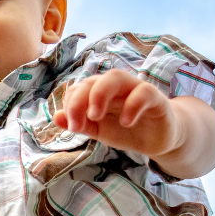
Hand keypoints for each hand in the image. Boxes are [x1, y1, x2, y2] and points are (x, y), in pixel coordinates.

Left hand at [54, 69, 178, 157]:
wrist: (158, 138)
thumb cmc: (126, 130)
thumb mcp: (99, 131)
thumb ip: (80, 124)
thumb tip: (56, 117)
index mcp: (100, 93)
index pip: (79, 88)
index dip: (71, 105)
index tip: (72, 127)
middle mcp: (116, 87)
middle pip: (94, 79)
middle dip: (80, 99)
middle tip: (77, 124)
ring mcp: (135, 90)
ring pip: (116, 77)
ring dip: (101, 94)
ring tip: (94, 116)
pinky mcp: (155, 98)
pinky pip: (143, 92)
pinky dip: (132, 105)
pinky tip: (126, 123)